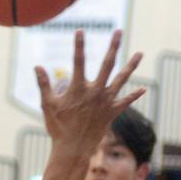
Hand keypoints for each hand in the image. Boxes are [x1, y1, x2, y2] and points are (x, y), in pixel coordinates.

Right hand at [35, 29, 143, 158]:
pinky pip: (126, 101)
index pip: (78, 61)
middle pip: (107, 64)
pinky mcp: (112, 112)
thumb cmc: (58, 127)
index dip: (79, 45)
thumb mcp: (47, 104)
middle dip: (113, 46)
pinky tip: (143, 89)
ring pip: (122, 79)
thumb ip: (44, 84)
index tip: (80, 31)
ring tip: (140, 53)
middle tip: (119, 31)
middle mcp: (95, 91)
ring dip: (132, 66)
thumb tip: (37, 67)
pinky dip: (134, 95)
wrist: (74, 148)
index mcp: (78, 88)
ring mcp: (106, 101)